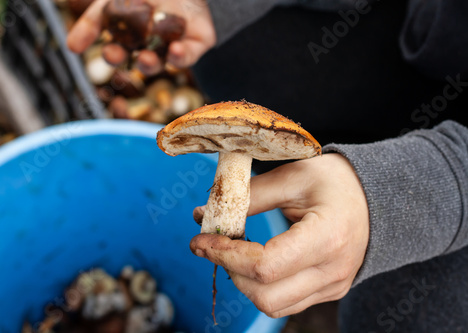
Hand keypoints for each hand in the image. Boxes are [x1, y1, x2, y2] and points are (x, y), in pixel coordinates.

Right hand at [66, 0, 215, 74]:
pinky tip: (174, 50)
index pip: (120, 51)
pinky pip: (188, 54)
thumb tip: (71, 48)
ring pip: (163, 61)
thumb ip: (93, 22)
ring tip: (145, 59)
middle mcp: (154, 46)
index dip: (113, 55)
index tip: (109, 53)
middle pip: (142, 61)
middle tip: (126, 58)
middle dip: (130, 62)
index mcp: (132, 38)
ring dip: (152, 63)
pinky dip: (180, 55)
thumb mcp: (112, 3)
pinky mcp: (196, 44)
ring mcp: (175, 45)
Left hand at [190, 153, 369, 317]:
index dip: (225, 255)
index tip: (200, 240)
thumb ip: (250, 195)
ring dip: (242, 282)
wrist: (375, 199)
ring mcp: (333, 286)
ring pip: (273, 306)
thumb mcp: (293, 176)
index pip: (265, 265)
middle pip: (265, 295)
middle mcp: (334, 271)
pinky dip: (260, 287)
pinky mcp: (330, 292)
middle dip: (229, 271)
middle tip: (211, 246)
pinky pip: (285, 303)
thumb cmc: (335, 181)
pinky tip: (251, 261)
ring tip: (230, 252)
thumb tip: (204, 214)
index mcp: (328, 236)